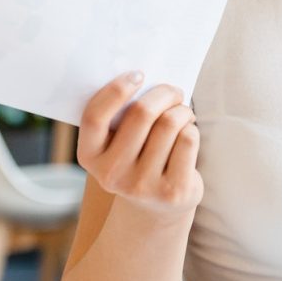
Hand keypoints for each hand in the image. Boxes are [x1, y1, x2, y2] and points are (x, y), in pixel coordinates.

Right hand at [76, 71, 203, 220]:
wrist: (157, 206)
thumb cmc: (137, 157)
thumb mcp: (117, 142)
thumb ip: (120, 115)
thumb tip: (144, 77)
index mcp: (89, 157)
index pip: (95, 117)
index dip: (116, 90)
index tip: (137, 74)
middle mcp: (112, 174)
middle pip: (142, 113)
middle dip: (163, 93)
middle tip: (173, 91)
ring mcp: (142, 186)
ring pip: (169, 124)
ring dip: (181, 110)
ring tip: (182, 114)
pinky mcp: (172, 191)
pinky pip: (188, 139)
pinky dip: (191, 128)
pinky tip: (187, 133)